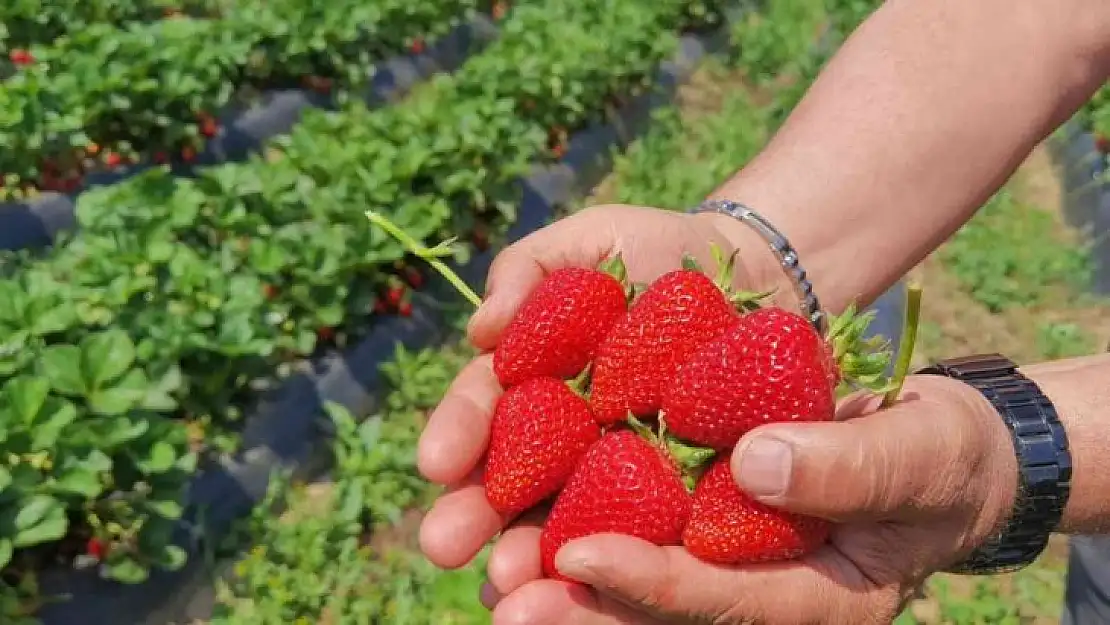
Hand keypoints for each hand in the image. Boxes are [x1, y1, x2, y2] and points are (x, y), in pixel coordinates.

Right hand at [416, 205, 752, 570]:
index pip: (485, 409)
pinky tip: (588, 595)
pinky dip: (616, 568)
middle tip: (446, 544)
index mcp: (532, 380)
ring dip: (531, 553)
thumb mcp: (591, 240)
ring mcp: (619, 472)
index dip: (458, 433)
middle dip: (475, 513)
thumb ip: (531, 270)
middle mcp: (563, 437)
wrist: (752, 276)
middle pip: (511, 480)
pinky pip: (646, 535)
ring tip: (508, 580)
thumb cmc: (657, 252)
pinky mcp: (680, 497)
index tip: (436, 463)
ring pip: (566, 520)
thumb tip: (481, 328)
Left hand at [473, 374, 1018, 624]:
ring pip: (643, 579)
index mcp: (819, 601)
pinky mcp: (711, 523)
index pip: (726, 602)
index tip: (580, 557)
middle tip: (505, 598)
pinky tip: (525, 512)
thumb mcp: (920, 452)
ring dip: (566, 578)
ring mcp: (735, 562)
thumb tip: (756, 466)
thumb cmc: (945, 453)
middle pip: (664, 611)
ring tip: (492, 568)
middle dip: (583, 608)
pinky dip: (590, 524)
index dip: (653, 584)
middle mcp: (763, 592)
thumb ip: (850, 467)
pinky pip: (648, 529)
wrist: (939, 444)